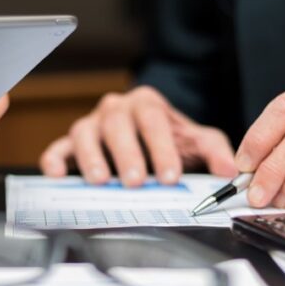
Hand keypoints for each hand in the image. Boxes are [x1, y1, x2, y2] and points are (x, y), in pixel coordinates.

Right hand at [40, 85, 236, 186]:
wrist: (146, 134)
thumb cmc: (169, 139)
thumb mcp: (197, 141)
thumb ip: (215, 152)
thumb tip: (230, 171)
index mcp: (146, 103)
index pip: (153, 120)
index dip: (161, 148)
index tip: (170, 175)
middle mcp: (115, 109)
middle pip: (117, 125)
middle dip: (127, 154)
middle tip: (136, 181)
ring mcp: (91, 125)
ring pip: (84, 133)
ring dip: (91, 157)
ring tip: (102, 181)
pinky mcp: (71, 143)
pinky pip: (58, 148)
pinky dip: (54, 159)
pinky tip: (56, 174)